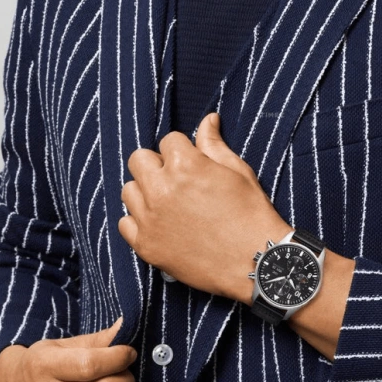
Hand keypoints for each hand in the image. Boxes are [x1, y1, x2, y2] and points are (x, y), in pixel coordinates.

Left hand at [119, 112, 292, 302]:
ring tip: (168, 203)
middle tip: (177, 180)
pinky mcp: (146, 245)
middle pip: (139, 160)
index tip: (193, 164)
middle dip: (157, 164)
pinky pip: (125, 223)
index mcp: (185, 165)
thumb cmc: (251, 214)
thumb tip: (208, 119)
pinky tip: (160, 224)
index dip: (183, 150)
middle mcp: (161, 189)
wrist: (256, 261)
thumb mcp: (238, 172)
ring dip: (145, 191)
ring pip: (128, 190)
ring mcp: (150, 218)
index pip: (168, 140)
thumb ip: (214, 144)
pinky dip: (138, 221)